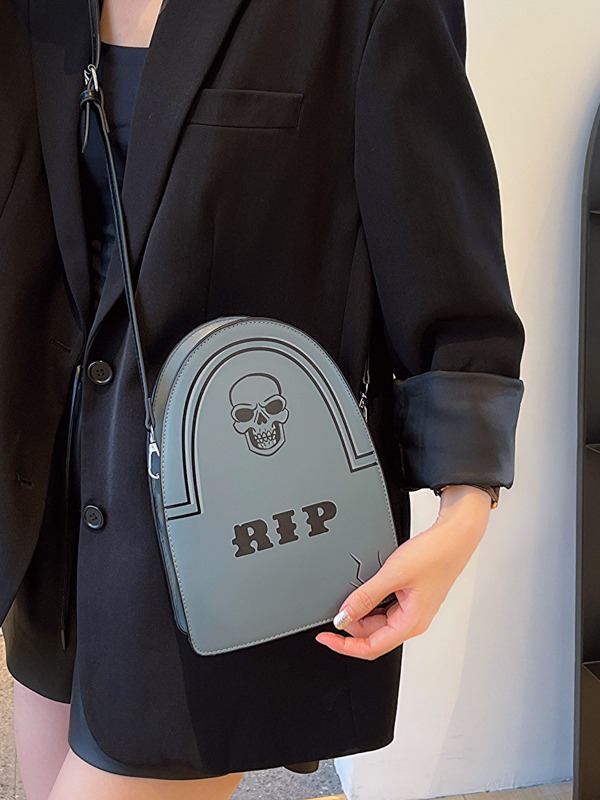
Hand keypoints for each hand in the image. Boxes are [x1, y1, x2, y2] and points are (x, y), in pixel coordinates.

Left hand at [314, 485, 491, 659]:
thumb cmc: (435, 555)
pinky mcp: (411, 597)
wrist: (455, 536)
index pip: (371, 648)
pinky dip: (371, 601)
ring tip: (353, 594)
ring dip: (361, 611)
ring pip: (378, 621)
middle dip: (352, 624)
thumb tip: (344, 616)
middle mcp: (412, 620)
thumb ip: (365, 597)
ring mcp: (412, 609)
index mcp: (411, 623)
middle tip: (337, 606)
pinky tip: (366, 588)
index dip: (345, 646)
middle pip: (373, 635)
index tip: (326, 638)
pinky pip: (385, 607)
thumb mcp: (392, 574)